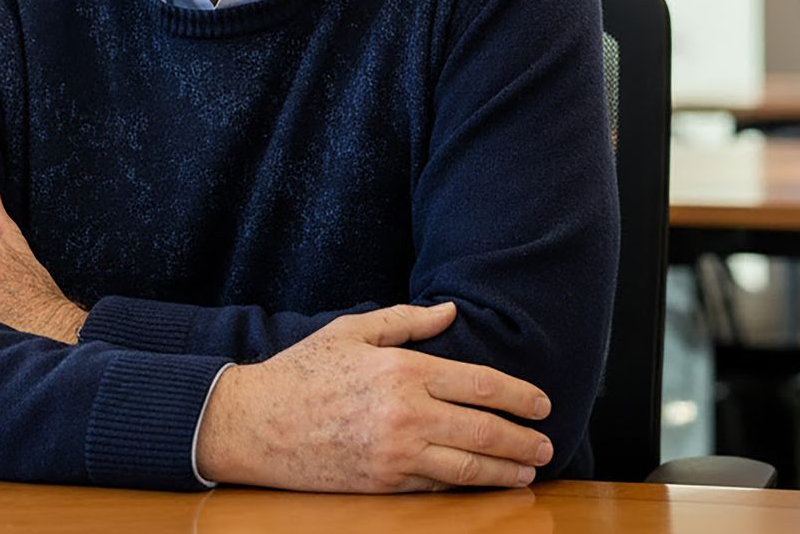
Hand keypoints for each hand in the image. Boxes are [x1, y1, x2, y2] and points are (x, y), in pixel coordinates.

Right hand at [195, 302, 553, 491]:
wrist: (253, 423)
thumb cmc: (299, 373)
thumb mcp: (350, 332)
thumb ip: (406, 320)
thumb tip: (451, 312)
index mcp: (403, 371)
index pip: (482, 385)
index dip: (521, 397)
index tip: (542, 404)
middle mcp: (406, 414)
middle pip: (486, 431)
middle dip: (524, 439)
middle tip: (546, 444)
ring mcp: (396, 454)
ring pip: (469, 467)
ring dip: (506, 470)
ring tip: (527, 470)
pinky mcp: (383, 484)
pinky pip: (437, 487)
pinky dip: (466, 486)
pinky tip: (483, 483)